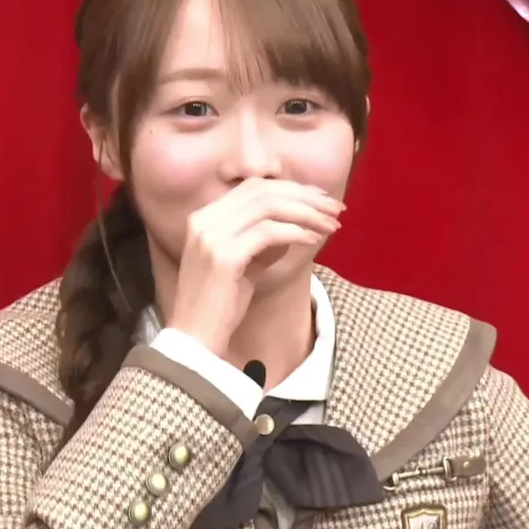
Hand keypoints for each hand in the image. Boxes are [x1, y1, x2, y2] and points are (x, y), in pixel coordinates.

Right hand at [168, 178, 344, 356]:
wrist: (193, 341)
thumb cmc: (219, 306)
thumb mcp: (243, 265)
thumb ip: (263, 241)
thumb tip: (296, 225)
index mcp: (204, 217)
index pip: (253, 186)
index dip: (291, 188)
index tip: (321, 199)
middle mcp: (204, 220)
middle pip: (263, 190)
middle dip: (305, 196)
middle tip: (335, 208)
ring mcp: (211, 236)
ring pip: (268, 206)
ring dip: (307, 213)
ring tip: (331, 225)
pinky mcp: (223, 256)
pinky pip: (268, 233)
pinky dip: (295, 232)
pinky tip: (313, 240)